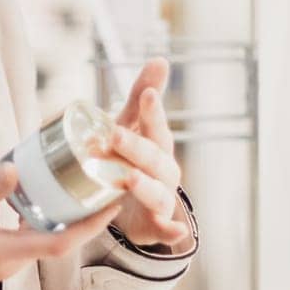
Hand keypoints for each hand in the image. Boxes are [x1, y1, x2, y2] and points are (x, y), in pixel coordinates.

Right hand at [0, 162, 121, 283]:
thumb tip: (14, 169)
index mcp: (2, 253)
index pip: (58, 243)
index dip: (89, 225)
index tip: (110, 204)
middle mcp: (10, 264)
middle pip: (60, 242)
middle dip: (86, 219)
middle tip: (105, 188)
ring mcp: (5, 264)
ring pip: (48, 241)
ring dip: (69, 220)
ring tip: (86, 190)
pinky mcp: (0, 257)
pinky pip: (33, 240)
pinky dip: (48, 221)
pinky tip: (50, 199)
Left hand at [102, 57, 190, 247]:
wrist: (136, 207)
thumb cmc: (136, 160)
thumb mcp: (134, 128)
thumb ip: (141, 97)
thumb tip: (160, 59)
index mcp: (158, 145)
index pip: (156, 125)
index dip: (153, 111)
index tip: (148, 94)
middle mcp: (164, 170)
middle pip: (153, 158)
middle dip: (135, 147)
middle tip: (113, 135)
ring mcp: (163, 198)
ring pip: (158, 192)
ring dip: (146, 186)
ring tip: (131, 178)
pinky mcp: (156, 224)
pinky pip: (166, 229)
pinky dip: (171, 231)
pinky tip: (175, 230)